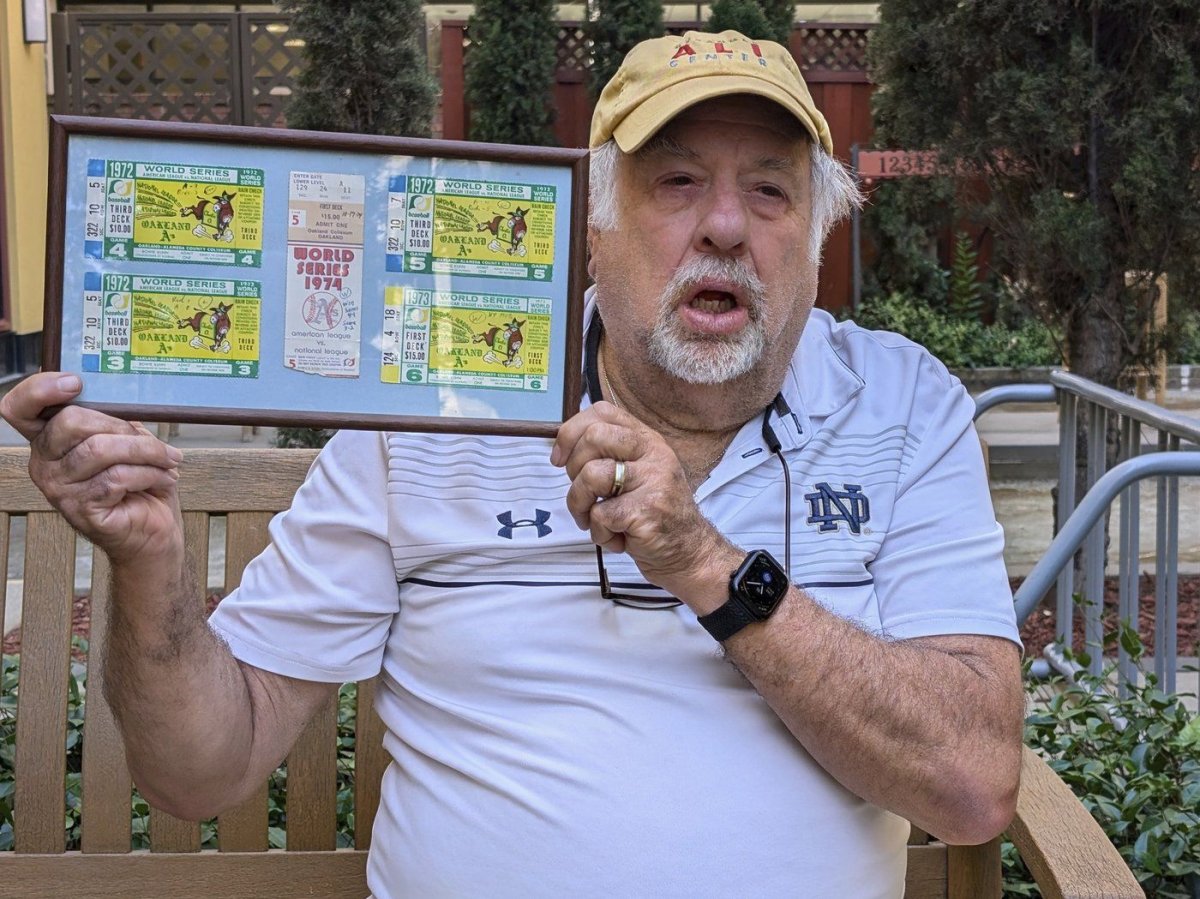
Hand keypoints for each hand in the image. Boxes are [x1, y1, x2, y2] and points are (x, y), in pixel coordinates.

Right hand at [0, 372, 184, 565]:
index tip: (75, 383)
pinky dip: (150, 474)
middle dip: (122, 426)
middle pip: (70, 421)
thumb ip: (115, 421)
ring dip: (146, 452)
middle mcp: (44, 464)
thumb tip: (125, 402)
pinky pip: (116, 477)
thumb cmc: (141, 485)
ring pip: (100, 450)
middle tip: (155, 442)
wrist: (154, 532)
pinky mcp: (80, 510)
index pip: (19, 408)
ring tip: (169, 460)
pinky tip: (165, 478)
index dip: (39, 389)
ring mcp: (58, 489)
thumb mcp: (128, 444)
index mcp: (50, 441)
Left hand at [551, 402, 738, 610]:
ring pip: (591, 475)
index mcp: (647, 440)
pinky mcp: (647, 510)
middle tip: (583, 494)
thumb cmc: (654, 514)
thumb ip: (610, 455)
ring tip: (594, 520)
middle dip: (573, 469)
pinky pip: (599, 515)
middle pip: (594, 437)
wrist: (688, 551)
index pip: (602, 412)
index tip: (560, 459)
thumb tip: (563, 447)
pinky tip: (617, 538)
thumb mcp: (638, 473)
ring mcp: (653, 481)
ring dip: (579, 505)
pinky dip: (599, 534)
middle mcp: (653, 454)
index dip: (571, 432)